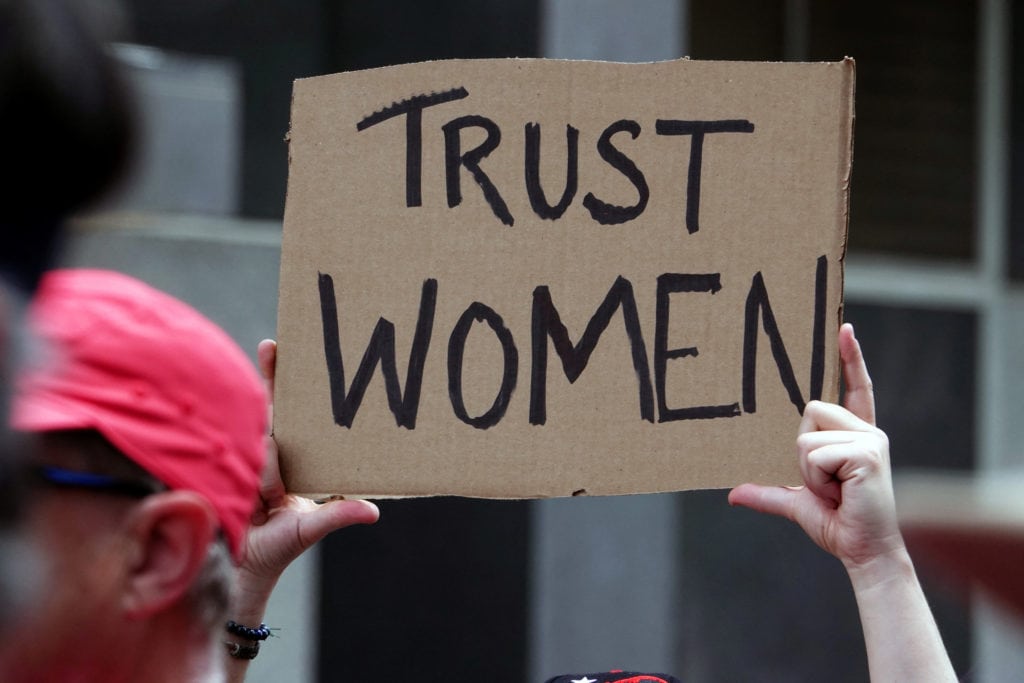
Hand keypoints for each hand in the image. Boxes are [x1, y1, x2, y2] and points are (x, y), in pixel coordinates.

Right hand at [236, 340, 378, 596]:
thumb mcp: (311, 528)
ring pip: (259, 440)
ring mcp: (242, 459)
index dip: (281, 379)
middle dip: (269, 377)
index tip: (279, 348)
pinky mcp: (222, 471)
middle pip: (267, 408)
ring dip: (268, 468)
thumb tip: (374, 511)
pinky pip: (238, 458)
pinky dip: (248, 465)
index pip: (285, 410)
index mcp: (289, 456)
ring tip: (273, 499)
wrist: (241, 572)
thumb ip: (339, 514)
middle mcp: (264, 452)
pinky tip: (259, 488)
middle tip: (271, 346)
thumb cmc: (277, 549)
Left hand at [728, 323, 903, 569]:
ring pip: (806, 434)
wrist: (863, 552)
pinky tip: (840, 493)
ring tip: (834, 490)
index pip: (855, 389)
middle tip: (825, 482)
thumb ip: (767, 492)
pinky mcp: (868, 453)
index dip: (850, 358)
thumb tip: (733, 494)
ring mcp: (870, 440)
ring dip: (808, 470)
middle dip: (802, 450)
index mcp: (854, 435)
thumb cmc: (837, 524)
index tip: (844, 328)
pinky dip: (817, 478)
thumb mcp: (795, 502)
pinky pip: (815, 453)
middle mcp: (866, 431)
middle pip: (810, 410)